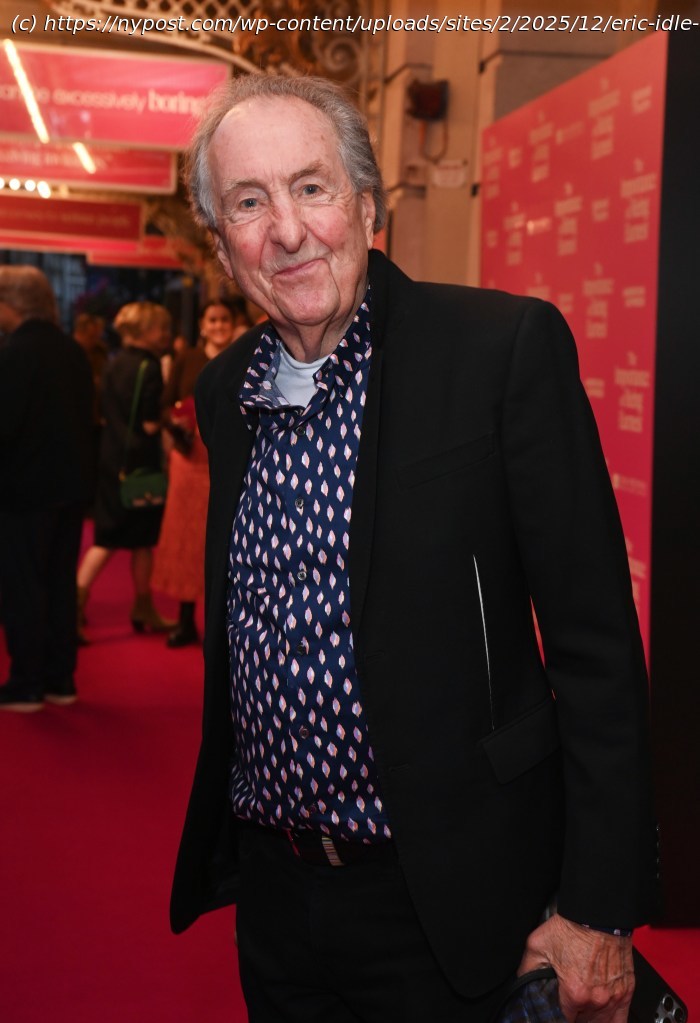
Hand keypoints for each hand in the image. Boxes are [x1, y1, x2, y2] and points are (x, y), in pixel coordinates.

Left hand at [518, 913, 633, 1022]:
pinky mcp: (626, 990)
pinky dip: (611, 1020)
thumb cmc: (573, 927)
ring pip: (601, 1022)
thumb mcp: (538, 945)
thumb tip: (520, 982)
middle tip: (568, 1003)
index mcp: (575, 993)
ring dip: (590, 1019)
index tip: (556, 1009)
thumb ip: (526, 969)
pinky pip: (620, 1019)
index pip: (564, 1020)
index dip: (557, 1016)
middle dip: (574, 1015)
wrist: (598, 914)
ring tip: (582, 1012)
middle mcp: (597, 999)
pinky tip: (602, 1019)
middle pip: (583, 1022)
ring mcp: (614, 996)